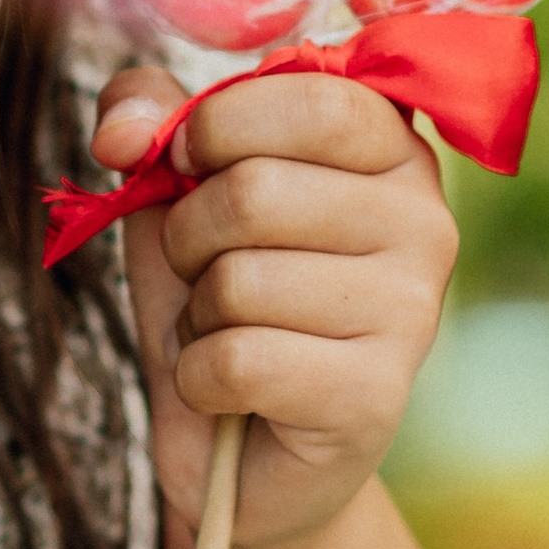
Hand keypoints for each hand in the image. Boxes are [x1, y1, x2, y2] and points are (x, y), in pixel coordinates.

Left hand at [95, 63, 457, 548]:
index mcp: (391, 151)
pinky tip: (230, 390)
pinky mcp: (375, 398)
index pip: (314, 98)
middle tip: (208, 273)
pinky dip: (199, 377)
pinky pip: (237, 361)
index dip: (219, 126)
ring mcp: (411, 313)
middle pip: (256, 192)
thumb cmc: (221, 298)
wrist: (244, 450)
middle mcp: (424, 222)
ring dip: (198, 315)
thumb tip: (123, 135)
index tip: (193, 161)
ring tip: (231, 333)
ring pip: (239, 281)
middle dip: (190, 238)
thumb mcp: (176, 188)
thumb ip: (148, 115)